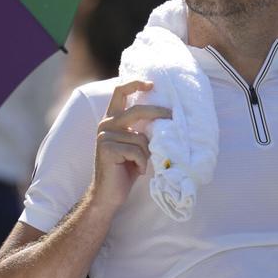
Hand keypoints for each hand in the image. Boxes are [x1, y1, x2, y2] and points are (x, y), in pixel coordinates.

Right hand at [88, 80, 170, 213]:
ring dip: (147, 154)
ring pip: (140, 137)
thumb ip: (141, 130)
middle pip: (136, 111)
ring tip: (141, 165)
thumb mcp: (135, 145)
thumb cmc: (126, 169)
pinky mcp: (107, 149)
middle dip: (157, 113)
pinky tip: (137, 171)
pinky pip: (137, 151)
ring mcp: (105, 136)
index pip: (119, 92)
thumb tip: (165, 116)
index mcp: (112, 120)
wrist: (109, 194)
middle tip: (172, 116)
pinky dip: (142, 163)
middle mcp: (106, 124)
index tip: (152, 83)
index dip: (135, 84)